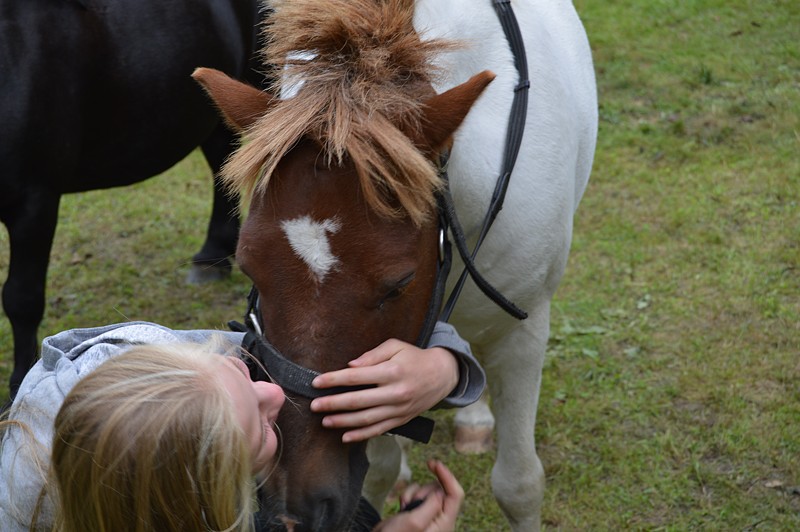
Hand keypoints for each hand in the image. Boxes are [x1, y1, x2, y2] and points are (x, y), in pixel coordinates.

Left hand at [310, 340, 458, 441]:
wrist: (442, 375)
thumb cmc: (414, 357)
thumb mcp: (395, 346)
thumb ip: (372, 355)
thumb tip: (350, 366)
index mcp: (392, 371)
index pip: (356, 377)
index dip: (334, 380)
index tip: (316, 382)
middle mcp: (395, 392)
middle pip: (357, 401)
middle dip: (332, 404)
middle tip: (314, 405)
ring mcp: (399, 409)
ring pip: (366, 419)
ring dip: (343, 422)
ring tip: (325, 421)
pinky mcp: (401, 420)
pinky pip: (378, 430)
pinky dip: (361, 435)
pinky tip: (345, 436)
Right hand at [373, 460, 463, 531]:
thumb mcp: (415, 522)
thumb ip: (432, 505)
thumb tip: (441, 490)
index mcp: (445, 523)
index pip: (455, 494)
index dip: (447, 476)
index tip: (435, 464)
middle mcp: (440, 518)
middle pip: (440, 489)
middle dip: (423, 491)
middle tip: (412, 504)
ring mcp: (429, 514)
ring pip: (428, 489)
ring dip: (414, 494)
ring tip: (405, 508)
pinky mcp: (419, 510)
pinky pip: (418, 492)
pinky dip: (409, 495)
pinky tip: (403, 507)